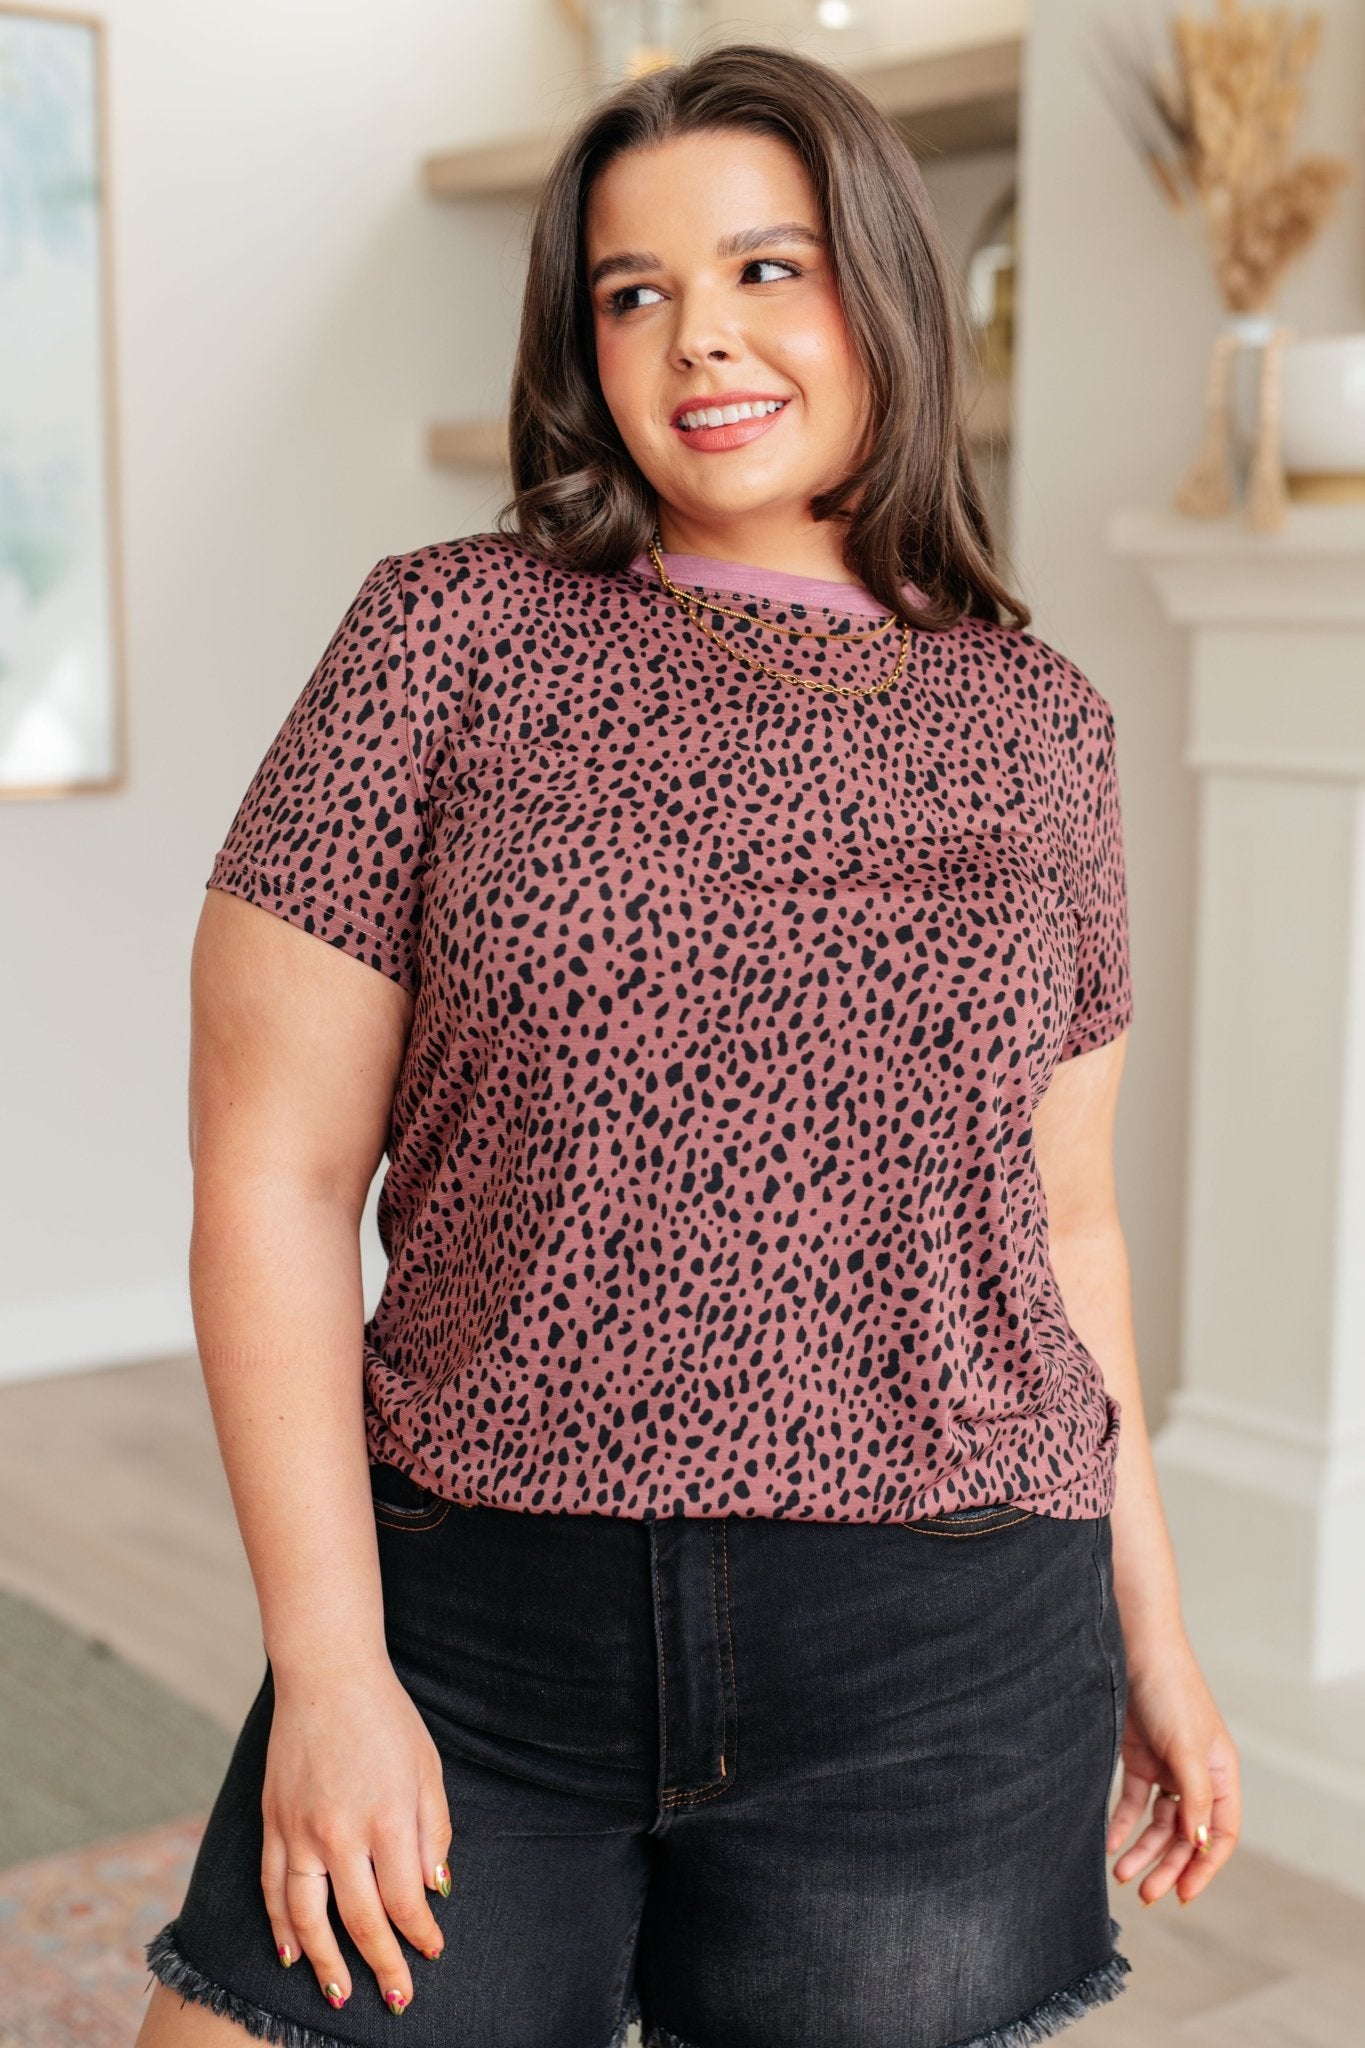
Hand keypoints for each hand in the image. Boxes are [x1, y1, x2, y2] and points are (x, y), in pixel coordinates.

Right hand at [260, 1658, 452, 2016]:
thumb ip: (434, 1833)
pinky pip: (272, 1887)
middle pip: (360, 1919)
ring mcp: (300, 1829)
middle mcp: (340, 1832)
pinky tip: (290, 1954)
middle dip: (381, 1965)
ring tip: (339, 1995)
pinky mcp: (272, 1821)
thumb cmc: (386, 1719)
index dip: (420, 1934)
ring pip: (307, 1916)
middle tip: (398, 1998)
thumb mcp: (427, 1769)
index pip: (404, 1900)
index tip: (432, 1952)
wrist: (326, 1674)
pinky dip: (280, 1925)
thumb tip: (435, 1891)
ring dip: (325, 1962)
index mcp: (387, 1818)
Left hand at [1107, 1632, 1240, 1907]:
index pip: (1221, 1833)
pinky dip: (1121, 1823)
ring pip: (1157, 1823)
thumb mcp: (1184, 1748)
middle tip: (1146, 1893)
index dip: (1205, 1867)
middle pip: (1186, 1834)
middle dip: (1168, 1866)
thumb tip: (1200, 1845)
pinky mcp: (1137, 1757)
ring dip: (1142, 1850)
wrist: (1132, 1646)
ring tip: (1120, 1875)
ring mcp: (1166, 1767)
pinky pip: (1132, 1801)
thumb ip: (1194, 1798)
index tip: (1183, 1895)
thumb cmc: (1169, 1691)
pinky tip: (1108, 1844)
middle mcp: (1196, 1775)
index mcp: (1220, 1774)